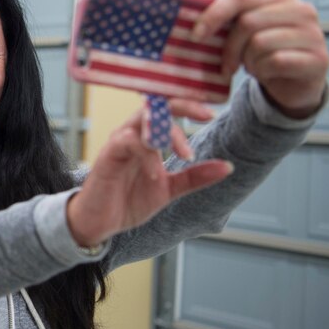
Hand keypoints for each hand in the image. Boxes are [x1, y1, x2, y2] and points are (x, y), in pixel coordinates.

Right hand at [67, 100, 232, 246]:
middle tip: (205, 116)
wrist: (99, 223)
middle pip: (157, 105)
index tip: (211, 114)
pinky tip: (155, 174)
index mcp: (148, 138)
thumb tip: (228, 166)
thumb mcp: (169, 189)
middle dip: (183, 106)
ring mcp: (119, 142)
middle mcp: (133, 134)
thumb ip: (194, 177)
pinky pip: (129, 142)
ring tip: (185, 154)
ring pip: (144, 118)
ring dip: (167, 132)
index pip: (169, 110)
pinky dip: (147, 155)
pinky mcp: (108, 155)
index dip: (190, 106)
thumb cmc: (128, 201)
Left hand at [192, 0, 328, 118]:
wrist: (296, 83)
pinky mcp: (317, 59)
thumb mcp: (249, 33)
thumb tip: (194, 26)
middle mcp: (301, 10)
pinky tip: (267, 74)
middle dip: (230, 48)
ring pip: (260, 44)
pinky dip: (263, 72)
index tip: (196, 35)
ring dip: (248, 62)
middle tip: (227, 65)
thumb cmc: (266, 54)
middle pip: (247, 23)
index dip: (215, 14)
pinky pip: (275, 62)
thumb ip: (232, 20)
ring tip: (254, 66)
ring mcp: (313, 34)